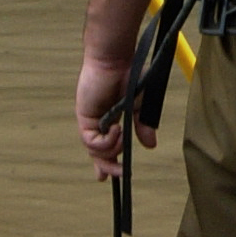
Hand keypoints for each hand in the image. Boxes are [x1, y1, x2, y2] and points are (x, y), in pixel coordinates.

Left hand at [75, 48, 152, 181]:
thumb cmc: (129, 75)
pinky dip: (106, 141)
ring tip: (122, 135)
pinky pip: (92, 141)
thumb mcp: (140, 106)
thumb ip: (142, 126)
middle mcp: (98, 122)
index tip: (112, 176)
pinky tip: (116, 129)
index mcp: (111, 119)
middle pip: (97, 153)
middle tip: (118, 174)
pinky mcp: (85, 117)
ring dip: (112, 149)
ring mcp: (91, 120)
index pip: (107, 146)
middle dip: (107, 167)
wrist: (117, 59)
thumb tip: (150, 146)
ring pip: (95, 150)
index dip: (108, 162)